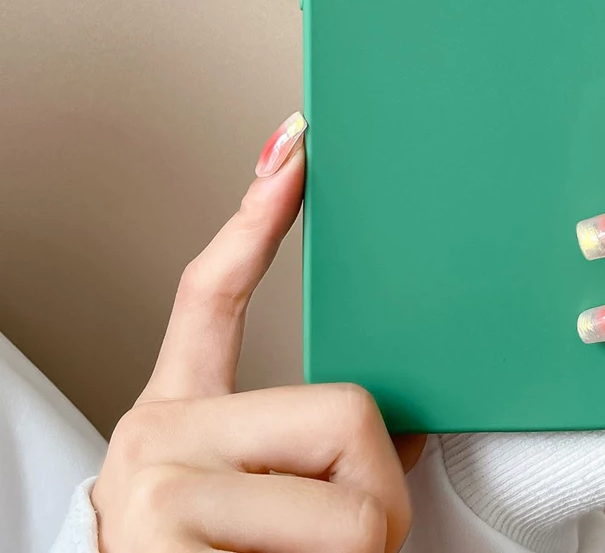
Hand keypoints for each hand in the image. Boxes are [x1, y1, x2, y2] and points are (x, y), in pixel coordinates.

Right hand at [92, 113, 415, 552]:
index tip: (294, 144)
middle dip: (378, 493)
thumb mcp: (271, 503)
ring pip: (352, 493)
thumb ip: (310, 444)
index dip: (257, 213)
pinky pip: (336, 542)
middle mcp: (154, 439)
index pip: (214, 291)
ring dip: (368, 549)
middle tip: (348, 549)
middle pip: (344, 410)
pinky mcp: (166, 542)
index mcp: (180, 417)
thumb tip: (399, 418)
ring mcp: (154, 491)